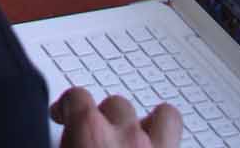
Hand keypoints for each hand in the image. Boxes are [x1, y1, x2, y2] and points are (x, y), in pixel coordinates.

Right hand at [53, 88, 180, 146]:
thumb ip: (61, 139)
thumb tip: (61, 137)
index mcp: (90, 132)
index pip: (77, 97)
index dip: (67, 105)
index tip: (62, 116)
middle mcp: (127, 137)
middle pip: (117, 104)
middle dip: (106, 117)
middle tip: (96, 137)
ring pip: (163, 117)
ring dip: (149, 124)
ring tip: (137, 137)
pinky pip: (178, 137)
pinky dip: (168, 141)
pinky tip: (157, 147)